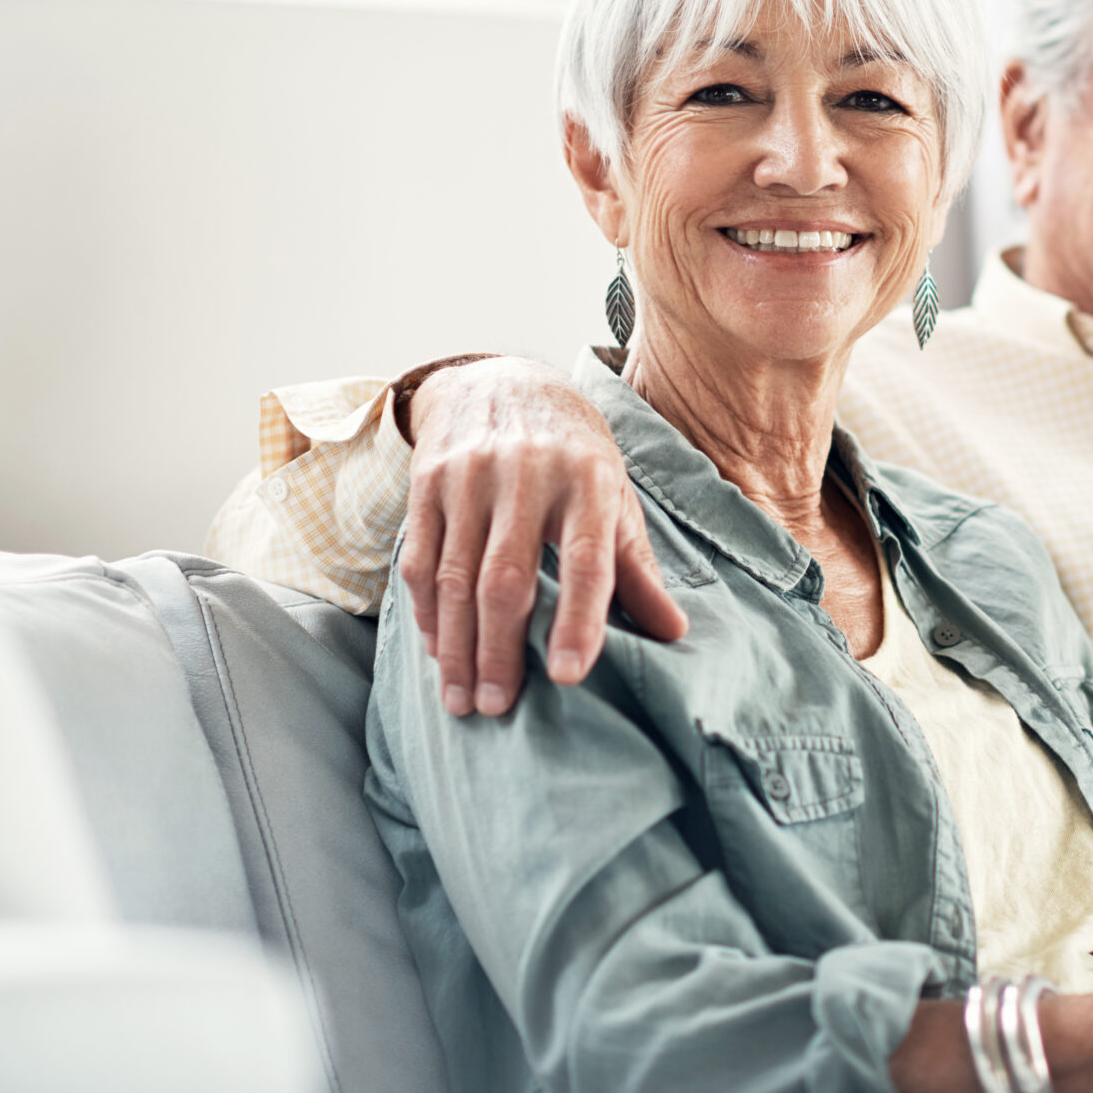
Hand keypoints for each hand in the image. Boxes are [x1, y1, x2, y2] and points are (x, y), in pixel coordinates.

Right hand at [396, 358, 687, 716]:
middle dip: (499, 651)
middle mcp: (526, 474)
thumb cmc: (573, 456)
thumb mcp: (615, 498)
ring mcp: (469, 476)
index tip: (568, 677)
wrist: (504, 383)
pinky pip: (419, 558)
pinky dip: (427, 613)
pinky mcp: (427, 480)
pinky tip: (439, 652)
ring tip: (462, 700)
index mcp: (588, 480)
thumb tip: (673, 634)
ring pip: (454, 576)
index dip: (578, 621)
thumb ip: (637, 568)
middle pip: (506, 578)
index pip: (586, 559)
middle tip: (497, 709)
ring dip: (457, 646)